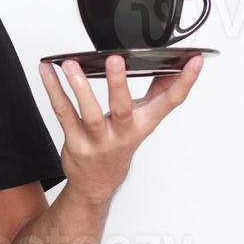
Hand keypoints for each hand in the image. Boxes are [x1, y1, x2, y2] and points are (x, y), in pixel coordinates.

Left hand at [38, 53, 205, 203]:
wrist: (97, 184)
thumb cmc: (119, 147)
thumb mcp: (143, 121)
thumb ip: (158, 93)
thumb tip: (175, 67)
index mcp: (143, 124)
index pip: (169, 103)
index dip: (185, 82)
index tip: (195, 61)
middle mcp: (122, 133)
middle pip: (123, 108)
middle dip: (119, 84)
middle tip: (116, 60)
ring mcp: (97, 139)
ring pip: (89, 113)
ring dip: (79, 87)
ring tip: (71, 65)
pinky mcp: (75, 141)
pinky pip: (63, 112)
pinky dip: (53, 90)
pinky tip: (48, 72)